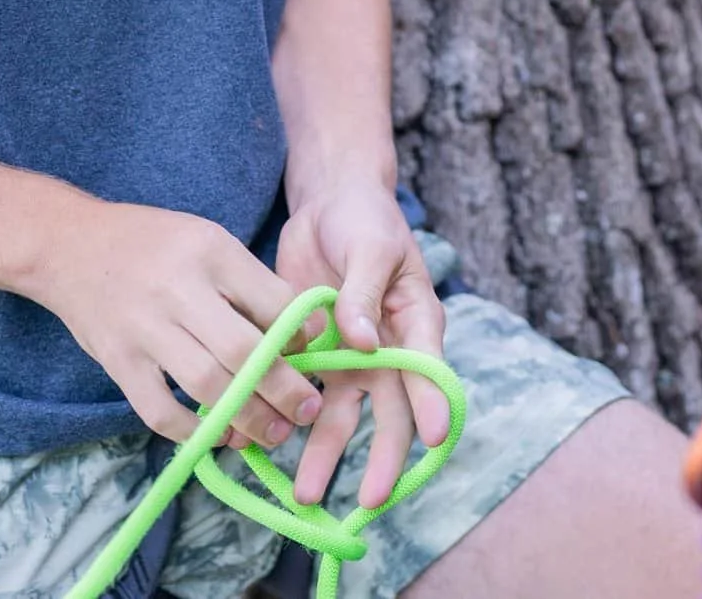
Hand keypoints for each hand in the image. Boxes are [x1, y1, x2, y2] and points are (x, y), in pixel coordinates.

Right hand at [25, 198, 324, 450]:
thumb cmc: (153, 243)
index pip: (272, 301)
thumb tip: (304, 333)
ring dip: (247, 417)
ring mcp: (144, 328)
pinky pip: (159, 410)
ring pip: (207, 385)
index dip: (300, 336)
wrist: (69, 245)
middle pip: (243, 351)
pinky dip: (192, 431)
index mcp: (210, 251)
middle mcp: (179, 289)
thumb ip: (250, 282)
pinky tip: (218, 435)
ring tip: (272, 434)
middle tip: (307, 411)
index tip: (310, 354)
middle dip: (284, 390)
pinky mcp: (118, 361)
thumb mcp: (207, 240)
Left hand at [273, 181, 449, 509]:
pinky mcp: (315, 356)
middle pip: (391, 414)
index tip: (435, 439)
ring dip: (325, 455)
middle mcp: (388, 352)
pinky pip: (305, 397)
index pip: (429, 370)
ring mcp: (351, 359)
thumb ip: (366, 293)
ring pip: (343, 417)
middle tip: (369, 499)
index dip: (433, 405)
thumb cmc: (364, 218)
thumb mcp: (371, 246)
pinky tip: (267, 450)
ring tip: (303, 494)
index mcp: (416, 322)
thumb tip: (363, 341)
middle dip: (382, 459)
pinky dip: (290, 424)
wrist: (328, 203)